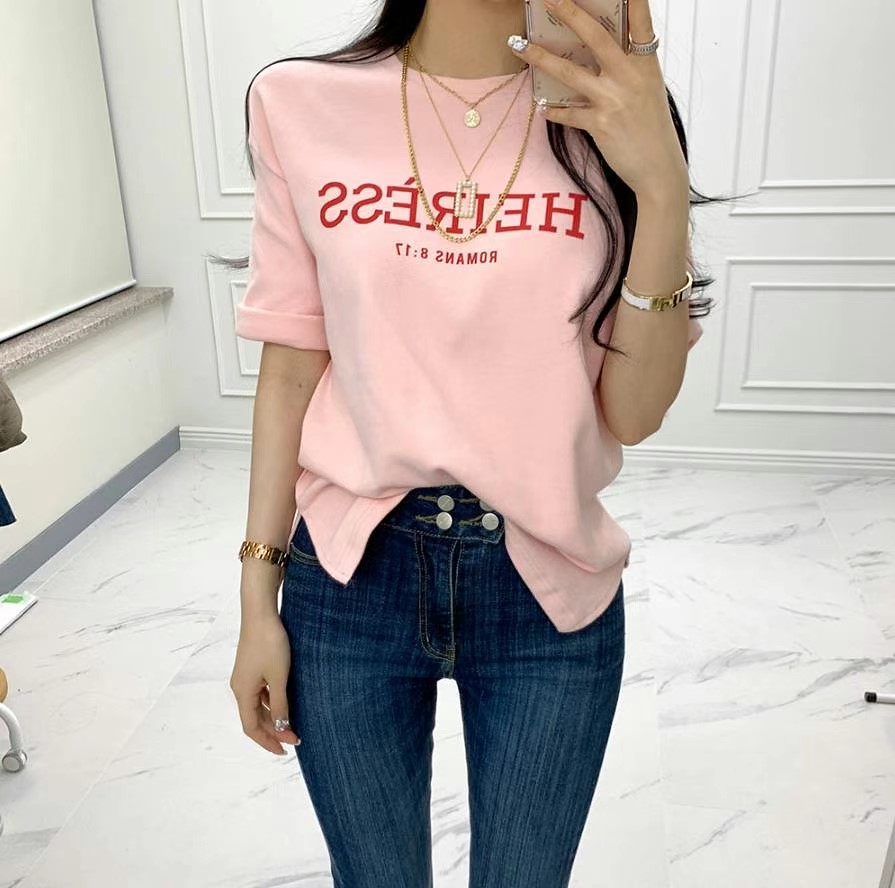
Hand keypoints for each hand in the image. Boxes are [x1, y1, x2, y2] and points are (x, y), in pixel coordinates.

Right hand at [230, 612, 301, 754]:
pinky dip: (271, 701)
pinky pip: (260, 691)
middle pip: (253, 718)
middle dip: (272, 731)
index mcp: (242, 692)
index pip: (251, 727)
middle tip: (294, 739)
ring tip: (292, 723)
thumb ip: (279, 704)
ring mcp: (245, 675)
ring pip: (257, 704)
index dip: (267, 741)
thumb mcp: (278, 677)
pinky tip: (286, 700)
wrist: (261, 612)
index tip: (285, 750)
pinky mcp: (252, 665)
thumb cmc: (269, 642)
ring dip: (272, 716)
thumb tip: (281, 728)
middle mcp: (240, 686)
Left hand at [508, 0, 688, 199]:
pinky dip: (552, 110)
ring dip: (541, 58)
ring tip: (519, 45)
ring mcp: (613, 100)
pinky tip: (540, 106)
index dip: (632, 0)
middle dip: (570, 13)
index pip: (640, 22)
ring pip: (570, 73)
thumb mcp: (648, 89)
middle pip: (596, 37)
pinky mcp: (599, 125)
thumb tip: (602, 50)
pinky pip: (568, 113)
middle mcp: (630, 77)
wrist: (659, 167)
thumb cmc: (652, 127)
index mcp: (646, 64)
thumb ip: (628, 67)